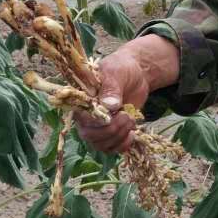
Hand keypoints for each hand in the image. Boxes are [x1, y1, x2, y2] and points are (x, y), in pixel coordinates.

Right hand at [74, 35, 179, 153]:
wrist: (136, 74)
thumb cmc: (122, 69)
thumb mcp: (116, 72)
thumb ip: (112, 88)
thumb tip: (109, 105)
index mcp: (81, 99)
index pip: (82, 118)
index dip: (97, 121)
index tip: (114, 114)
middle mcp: (85, 115)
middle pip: (90, 135)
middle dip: (112, 130)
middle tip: (127, 116)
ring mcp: (97, 126)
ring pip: (101, 145)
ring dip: (119, 137)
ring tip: (131, 121)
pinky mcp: (110, 133)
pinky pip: (111, 148)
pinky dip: (122, 145)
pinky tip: (132, 134)